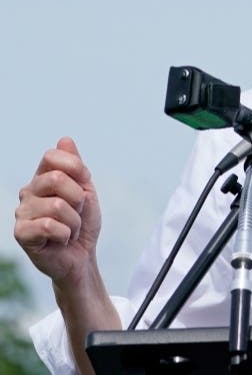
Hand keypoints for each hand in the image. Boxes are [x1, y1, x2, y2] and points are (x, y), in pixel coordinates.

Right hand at [14, 137, 102, 289]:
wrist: (81, 257)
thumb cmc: (82, 223)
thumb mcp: (86, 191)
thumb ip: (76, 166)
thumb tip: (64, 139)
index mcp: (42, 178)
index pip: (52, 156)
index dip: (76, 168)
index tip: (84, 185)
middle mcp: (28, 192)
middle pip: (57, 178)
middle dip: (78, 199)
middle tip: (76, 213)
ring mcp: (22, 212)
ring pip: (57, 205)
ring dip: (74, 221)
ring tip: (69, 229)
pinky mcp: (21, 233)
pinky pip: (50, 226)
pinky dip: (65, 234)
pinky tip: (60, 240)